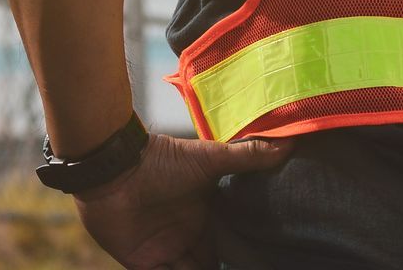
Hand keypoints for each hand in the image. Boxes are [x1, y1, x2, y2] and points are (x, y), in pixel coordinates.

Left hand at [73, 132, 292, 269]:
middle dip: (227, 268)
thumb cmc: (161, 160)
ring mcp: (166, 252)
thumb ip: (245, 156)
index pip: (230, 245)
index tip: (269, 259)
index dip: (243, 255)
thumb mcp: (208, 159)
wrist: (115, 168)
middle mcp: (188, 238)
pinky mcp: (143, 264)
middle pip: (211, 265)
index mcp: (206, 217)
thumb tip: (287, 144)